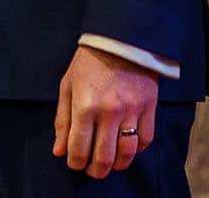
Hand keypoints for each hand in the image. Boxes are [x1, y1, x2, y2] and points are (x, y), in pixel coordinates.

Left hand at [53, 45, 158, 178]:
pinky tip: (128, 148)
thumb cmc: (89, 61)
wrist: (120, 37)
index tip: (75, 163)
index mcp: (85, 105)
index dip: (75, 162)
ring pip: (127, 153)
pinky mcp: (149, 106)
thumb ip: (63, 120)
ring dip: (117, 165)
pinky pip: (146, 139)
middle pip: (104, 157)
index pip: (79, 148)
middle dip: (96, 170)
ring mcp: (132, 110)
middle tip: (93, 171)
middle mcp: (109, 111)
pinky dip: (137, 149)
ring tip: (111, 165)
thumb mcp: (68, 85)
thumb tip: (59, 150)